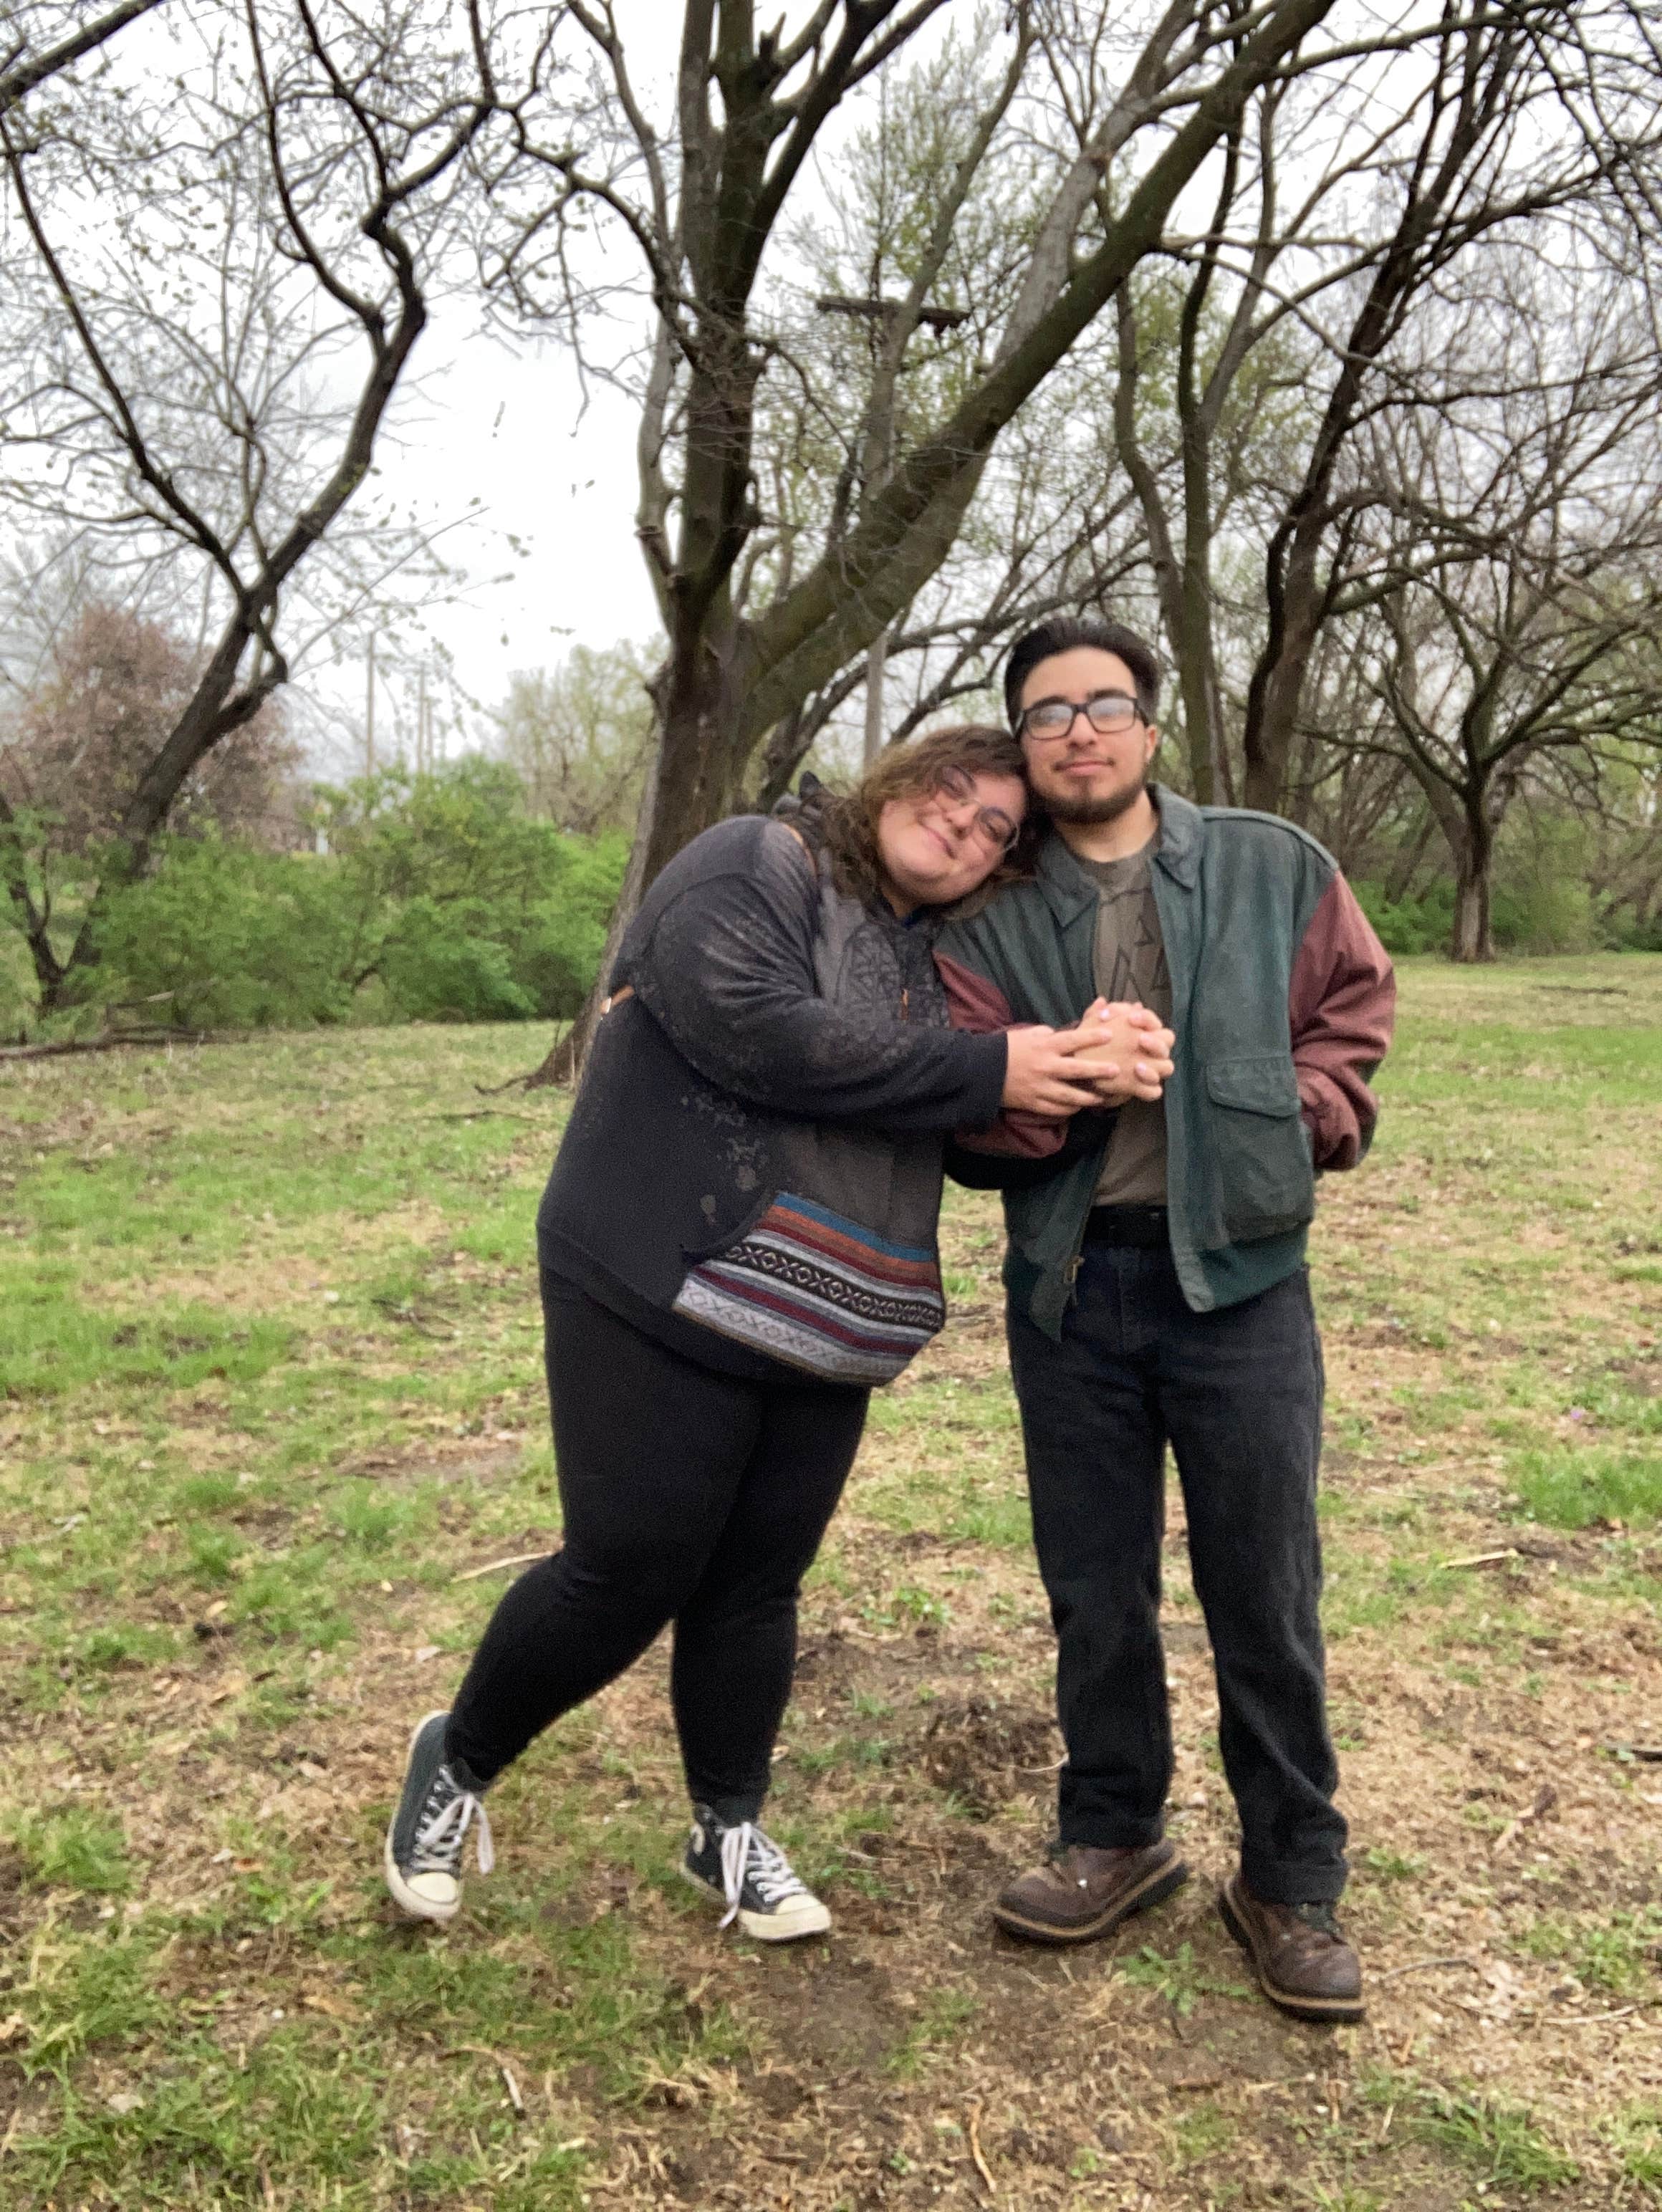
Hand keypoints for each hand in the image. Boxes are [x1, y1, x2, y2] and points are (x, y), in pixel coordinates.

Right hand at [1001, 1023, 1129, 1116]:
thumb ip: (1048, 1033)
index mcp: (1044, 1047)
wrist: (982, 1071)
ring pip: (1070, 1096)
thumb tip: (1065, 1031)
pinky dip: (1069, 1109)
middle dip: (1098, 1070)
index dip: (1091, 1037)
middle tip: (1116, 1071)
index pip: (1072, 1040)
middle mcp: (1045, 1067)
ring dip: (1088, 1098)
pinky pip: (1056, 1110)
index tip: (1109, 1035)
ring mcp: (1040, 1087)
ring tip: (1102, 1098)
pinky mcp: (1034, 1103)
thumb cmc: (1006, 1049)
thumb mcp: (1027, 1034)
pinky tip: (1079, 1108)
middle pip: (1077, 1070)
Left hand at [1066, 998, 1174, 1105]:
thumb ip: (1095, 1015)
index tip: (1130, 1019)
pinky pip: (1155, 1090)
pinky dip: (1149, 1085)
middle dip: (1156, 1041)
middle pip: (1167, 1042)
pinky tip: (1137, 1081)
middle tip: (1141, 1040)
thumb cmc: (1094, 1046)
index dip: (1145, 1019)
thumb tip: (1101, 1001)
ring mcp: (1151, 1069)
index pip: (1153, 1021)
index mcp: (1144, 1031)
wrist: (1087, 1073)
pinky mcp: (1144, 1088)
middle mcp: (1152, 1050)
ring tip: (1137, 1066)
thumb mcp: (1091, 1029)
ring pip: (1166, 1067)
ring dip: (1155, 1066)